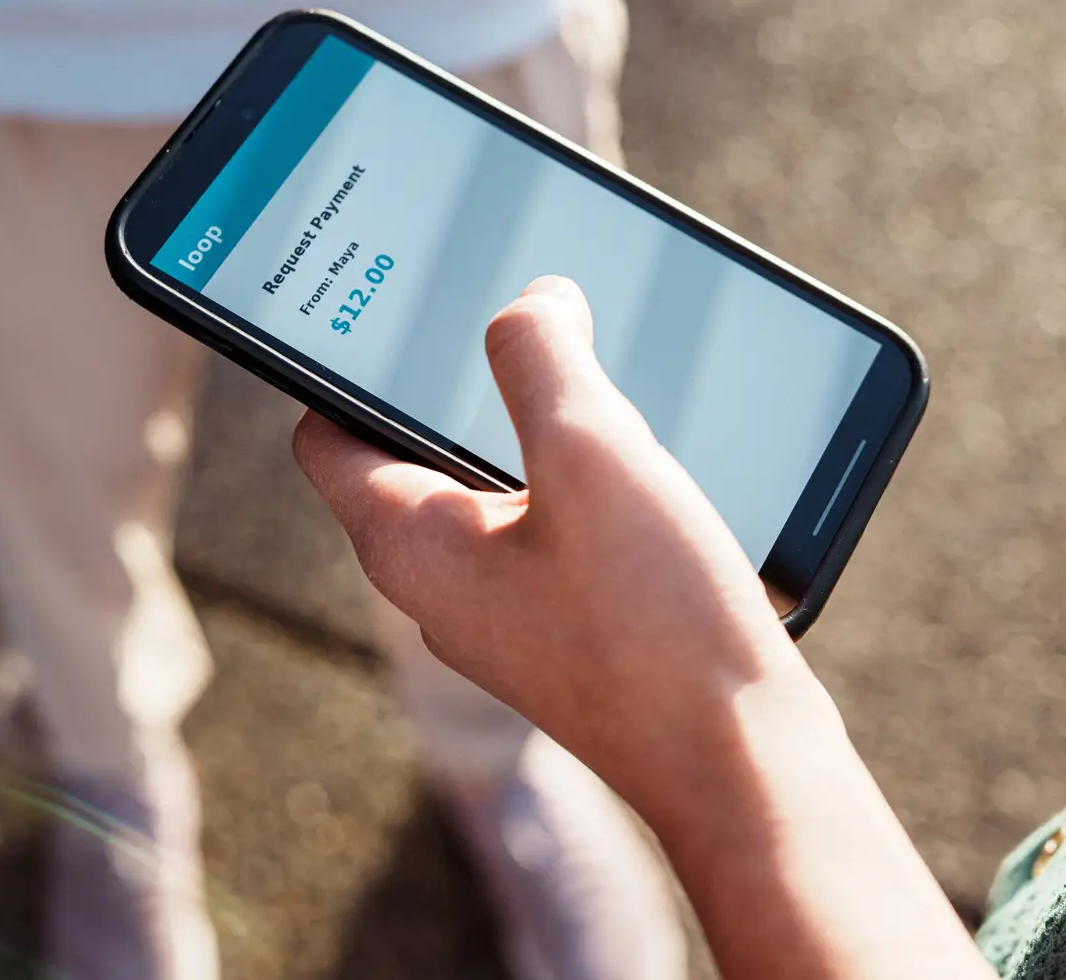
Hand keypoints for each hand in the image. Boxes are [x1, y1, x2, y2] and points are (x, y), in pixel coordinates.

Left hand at [293, 275, 808, 806]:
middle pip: (411, 449)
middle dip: (456, 378)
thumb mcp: (591, 452)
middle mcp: (440, 587)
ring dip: (534, 427)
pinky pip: (550, 527)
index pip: (323, 429)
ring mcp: (506, 614)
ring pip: (493, 486)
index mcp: (408, 546)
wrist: (742, 767)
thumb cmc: (655, 626)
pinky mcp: (569, 629)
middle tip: (513, 309)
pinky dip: (581, 479)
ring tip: (593, 366)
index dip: (345, 356)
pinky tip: (643, 456)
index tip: (393, 299)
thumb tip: (529, 302)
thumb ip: (541, 356)